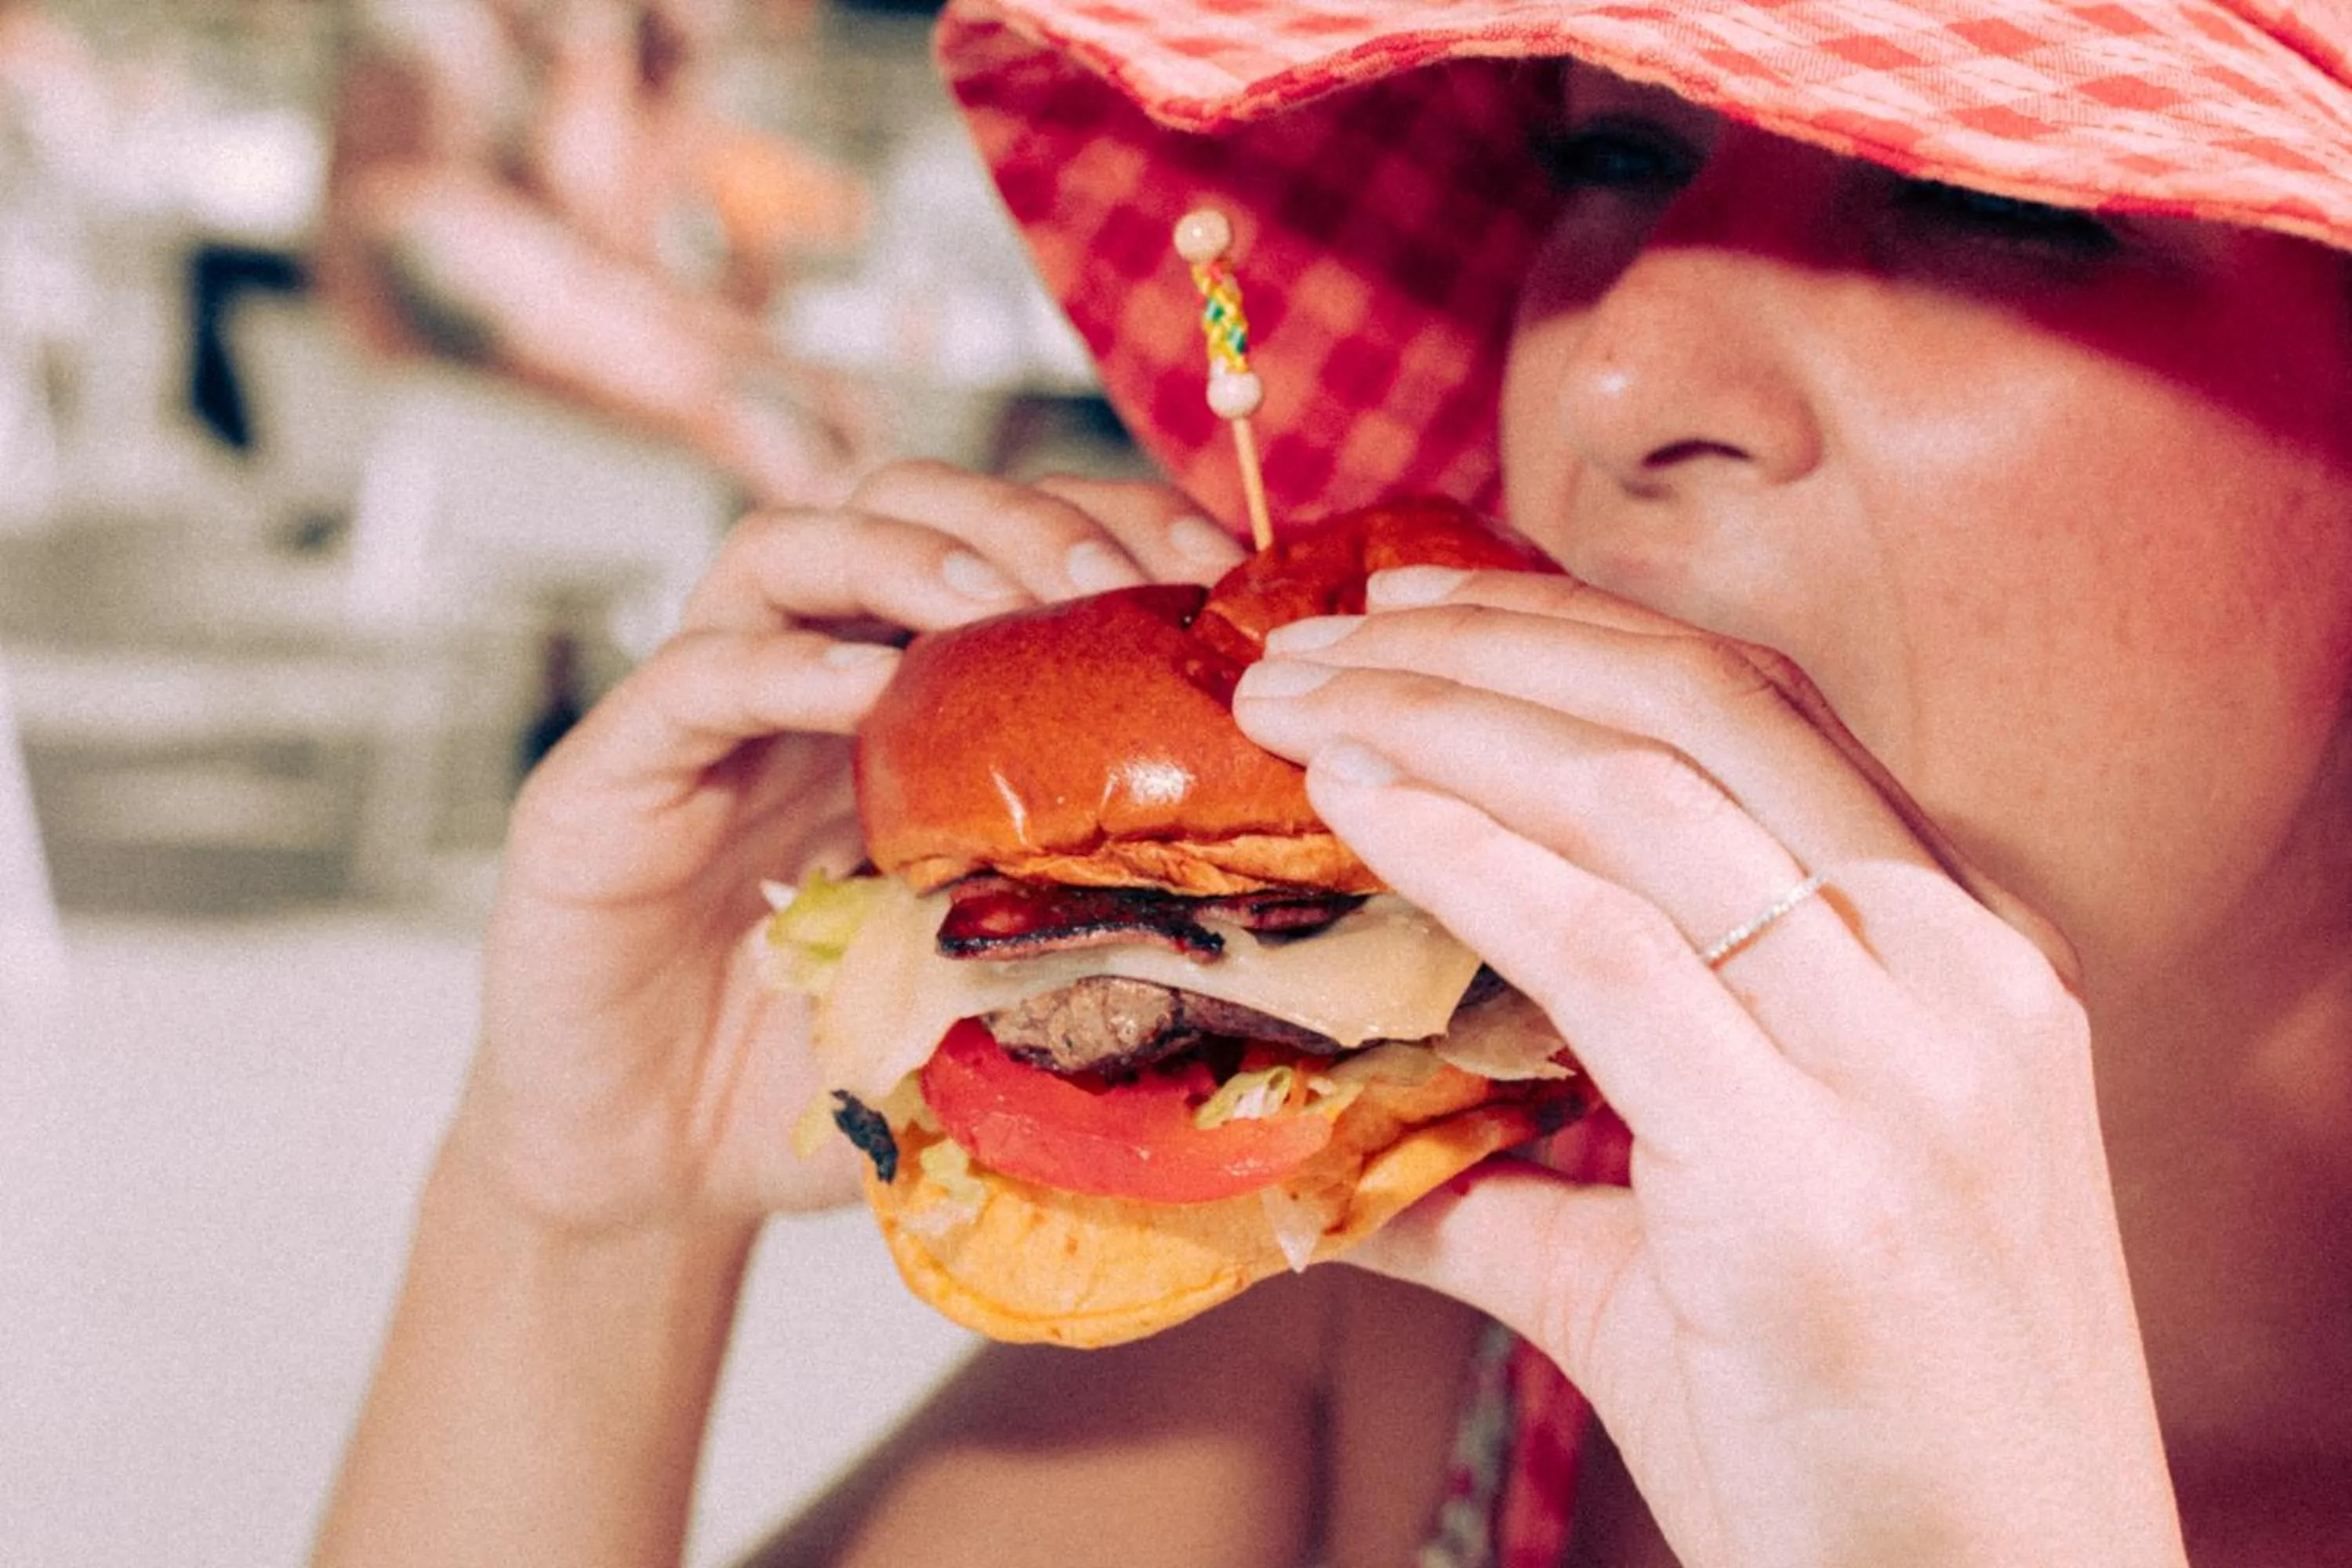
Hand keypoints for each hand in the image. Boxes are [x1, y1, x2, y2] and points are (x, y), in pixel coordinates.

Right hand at [464, 463, 1247, 1235]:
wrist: (644, 1176)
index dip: (1114, 529)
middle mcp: (802, 680)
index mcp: (903, 705)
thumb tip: (1264, 910)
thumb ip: (1080, 925)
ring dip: (908, 556)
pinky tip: (867, 690)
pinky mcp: (601, 782)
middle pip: (904, 505)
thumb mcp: (984, 989)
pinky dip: (784, 668)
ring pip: (787, 549)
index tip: (1219, 577)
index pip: (1007, 547)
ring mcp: (698, 720)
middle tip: (1112, 584)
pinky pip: (694, 680)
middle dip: (1022, 522)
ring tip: (998, 606)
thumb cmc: (820, 1071)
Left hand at [1229, 566, 2184, 1565]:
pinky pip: (1610, 949)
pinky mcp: (1816, 1178)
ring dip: (1439, 721)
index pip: (1758, 715)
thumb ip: (1530, 1191)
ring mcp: (1908, 1062)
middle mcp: (1964, 973)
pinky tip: (1358, 803)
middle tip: (1310, 637)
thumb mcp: (1706, 1266)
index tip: (1414, 614)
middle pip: (1699, 707)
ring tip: (1291, 700)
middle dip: (1482, 646)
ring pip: (1645, 792)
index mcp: (1969, 959)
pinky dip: (1465, 849)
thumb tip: (1347, 1165)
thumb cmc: (1863, 1444)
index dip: (1571, 634)